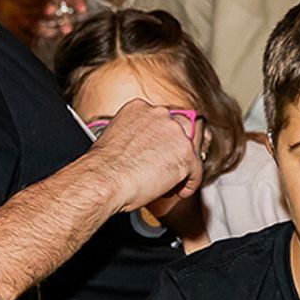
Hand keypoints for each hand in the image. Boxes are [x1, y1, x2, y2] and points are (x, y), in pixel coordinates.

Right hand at [86, 98, 203, 211]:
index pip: (161, 121)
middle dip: (175, 151)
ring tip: (167, 183)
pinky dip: (189, 183)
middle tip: (165, 169)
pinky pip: (196, 171)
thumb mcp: (114, 138)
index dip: (162, 140)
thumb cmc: (103, 167)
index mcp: (140, 108)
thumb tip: (141, 149)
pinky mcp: (186, 154)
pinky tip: (176, 191)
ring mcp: (176, 133)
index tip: (157, 154)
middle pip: (180, 132)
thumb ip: (133, 136)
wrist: (105, 180)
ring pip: (189, 151)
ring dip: (181, 168)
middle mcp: (160, 115)